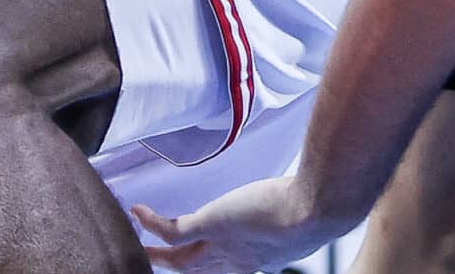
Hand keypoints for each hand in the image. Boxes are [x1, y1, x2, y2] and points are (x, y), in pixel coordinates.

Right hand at [133, 177, 335, 273]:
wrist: (316, 209)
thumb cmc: (318, 206)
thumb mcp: (304, 211)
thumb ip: (299, 206)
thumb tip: (313, 189)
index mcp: (260, 260)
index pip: (230, 269)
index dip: (216, 266)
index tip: (207, 253)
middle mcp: (237, 260)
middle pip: (196, 269)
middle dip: (175, 265)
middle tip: (154, 258)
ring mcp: (220, 245)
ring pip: (177, 258)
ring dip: (154, 252)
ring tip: (136, 244)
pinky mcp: (210, 225)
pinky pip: (170, 231)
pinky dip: (151, 222)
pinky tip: (137, 210)